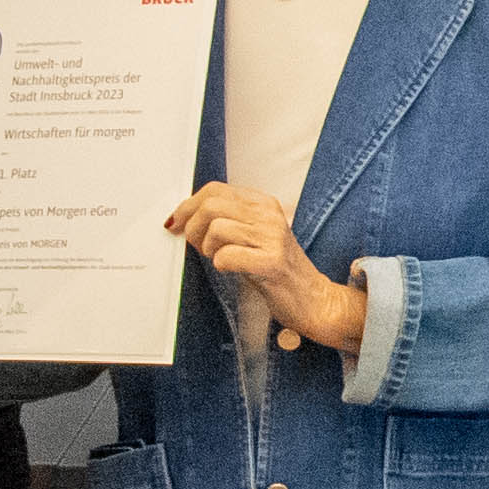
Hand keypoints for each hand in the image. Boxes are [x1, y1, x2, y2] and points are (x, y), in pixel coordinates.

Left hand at [170, 180, 369, 358]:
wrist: (312, 299)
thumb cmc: (275, 269)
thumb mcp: (252, 235)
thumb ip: (225, 220)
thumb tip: (182, 216)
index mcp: (263, 203)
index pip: (214, 189)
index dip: (188, 205)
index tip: (176, 223)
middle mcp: (269, 215)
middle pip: (211, 206)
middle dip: (193, 228)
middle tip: (199, 247)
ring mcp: (273, 237)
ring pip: (216, 229)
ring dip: (207, 248)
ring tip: (219, 259)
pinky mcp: (272, 262)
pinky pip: (227, 256)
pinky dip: (221, 264)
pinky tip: (231, 270)